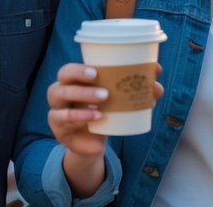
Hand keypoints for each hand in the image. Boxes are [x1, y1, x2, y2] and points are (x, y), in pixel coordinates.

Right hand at [46, 62, 163, 197]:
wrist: (94, 143)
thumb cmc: (105, 112)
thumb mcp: (119, 100)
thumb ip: (136, 85)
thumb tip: (156, 70)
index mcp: (75, 80)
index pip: (69, 70)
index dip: (79, 69)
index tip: (97, 71)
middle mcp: (61, 91)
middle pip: (62, 79)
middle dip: (79, 81)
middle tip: (102, 88)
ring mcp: (56, 109)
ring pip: (58, 97)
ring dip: (81, 99)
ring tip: (102, 106)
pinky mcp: (58, 128)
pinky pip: (62, 119)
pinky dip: (79, 118)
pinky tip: (96, 118)